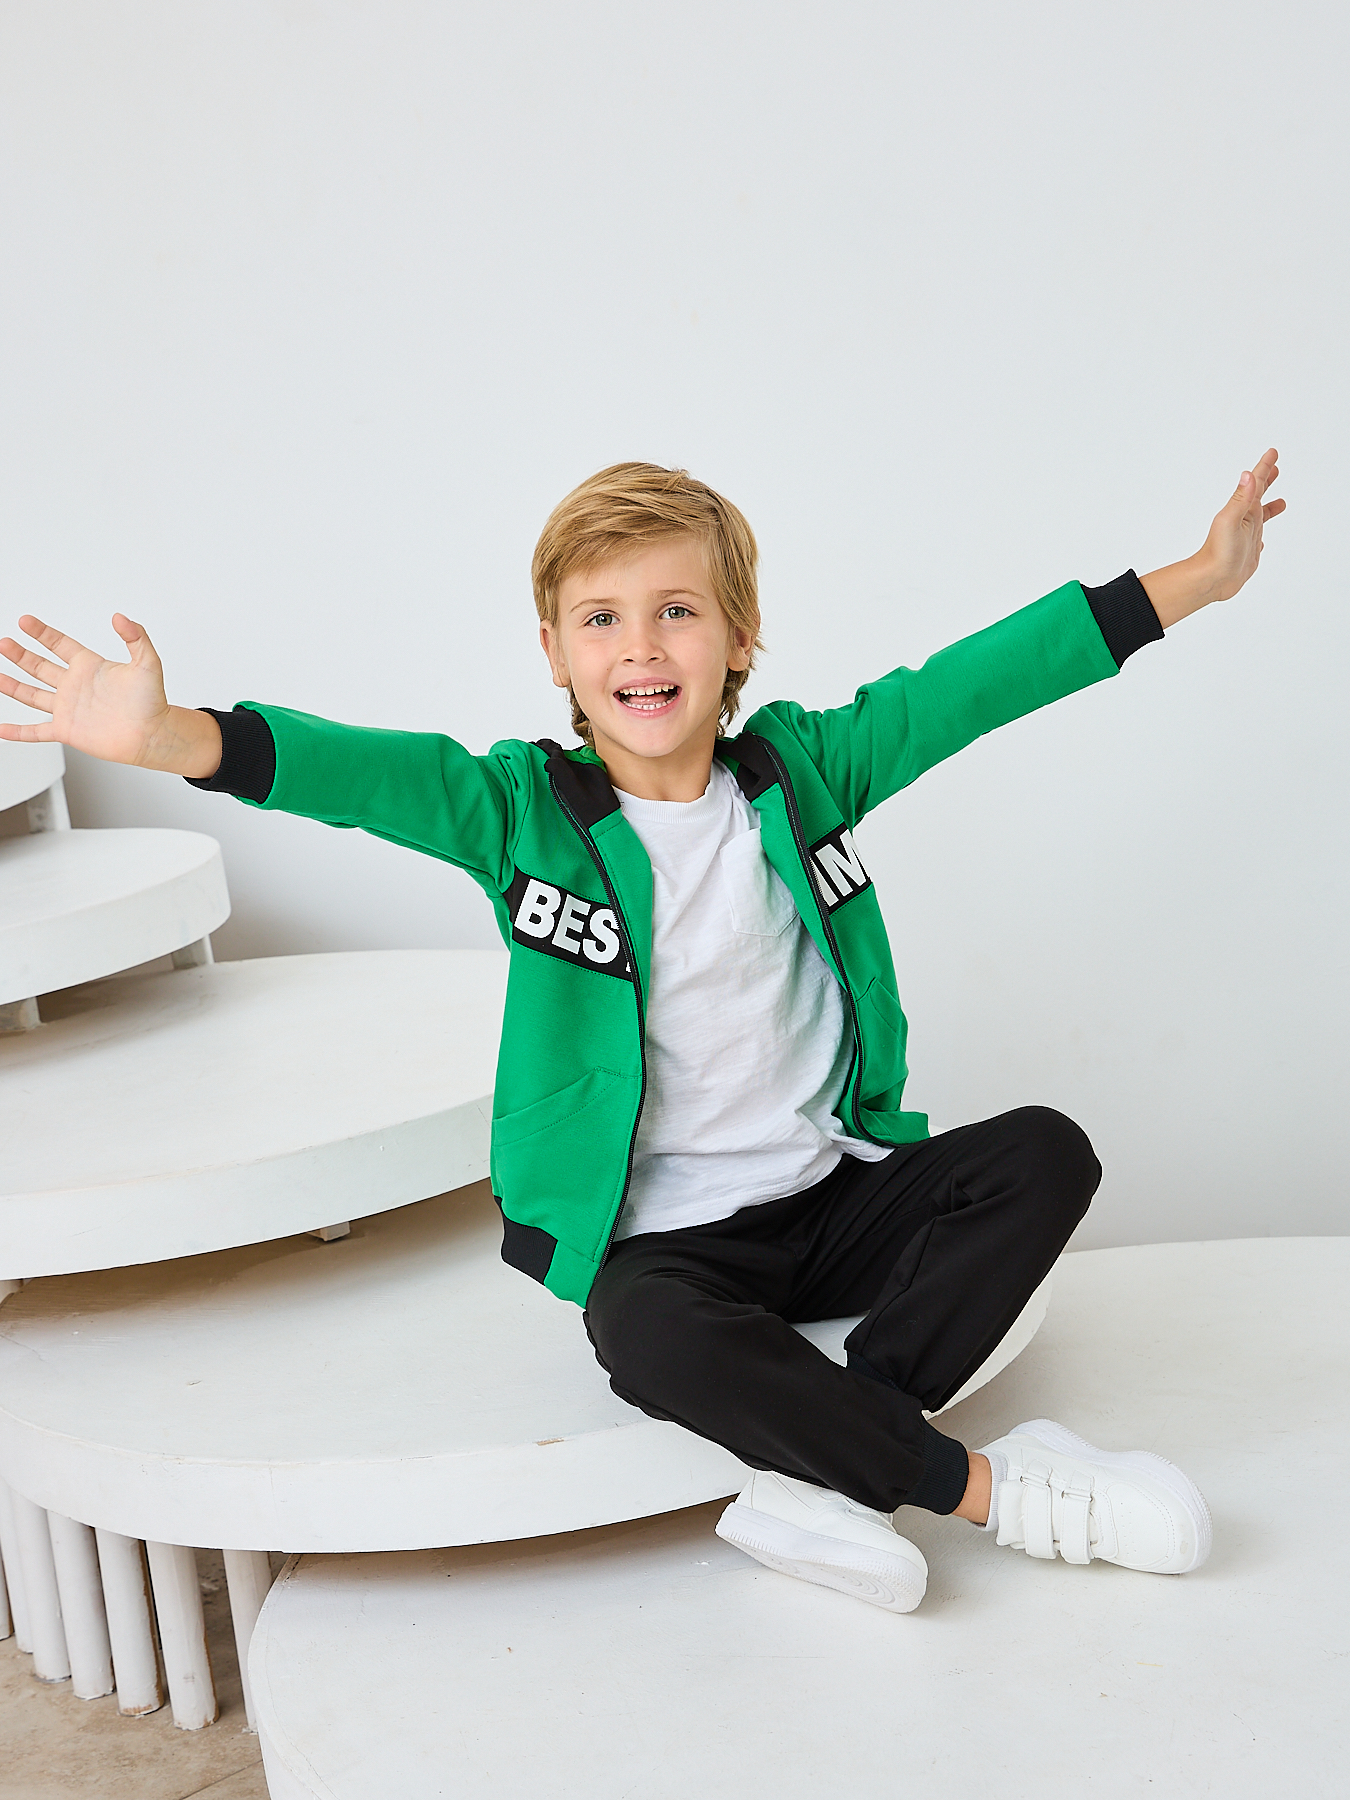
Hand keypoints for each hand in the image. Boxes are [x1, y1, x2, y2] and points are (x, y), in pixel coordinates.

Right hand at [0, 613, 222, 777]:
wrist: (153, 735)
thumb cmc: (153, 702)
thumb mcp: (148, 663)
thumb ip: (136, 637)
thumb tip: (120, 618)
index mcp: (90, 667)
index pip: (60, 644)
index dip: (42, 632)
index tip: (24, 621)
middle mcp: (76, 686)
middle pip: (40, 666)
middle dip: (21, 654)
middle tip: (4, 642)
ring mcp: (69, 709)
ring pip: (32, 694)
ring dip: (13, 685)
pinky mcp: (67, 730)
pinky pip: (36, 731)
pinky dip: (18, 731)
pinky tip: (2, 728)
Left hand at [1142, 449, 1285, 627]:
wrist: (1212, 579)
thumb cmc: (1219, 552)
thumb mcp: (1230, 520)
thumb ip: (1240, 498)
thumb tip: (1248, 474)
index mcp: (1242, 510)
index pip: (1256, 483)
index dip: (1264, 467)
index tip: (1272, 452)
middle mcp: (1245, 520)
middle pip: (1258, 496)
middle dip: (1267, 480)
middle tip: (1275, 467)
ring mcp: (1246, 536)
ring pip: (1261, 518)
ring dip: (1270, 507)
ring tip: (1282, 502)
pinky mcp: (1248, 552)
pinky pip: (1258, 540)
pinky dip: (1262, 535)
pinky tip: (1262, 539)